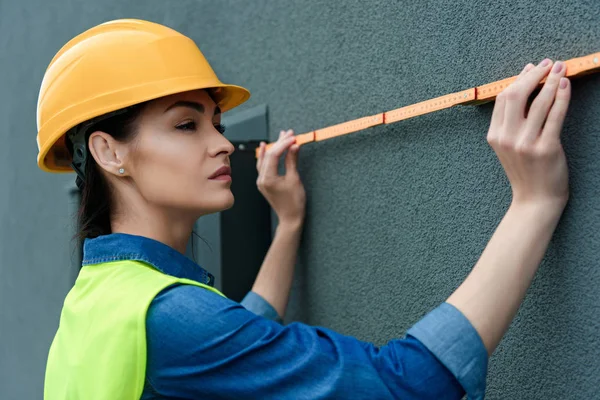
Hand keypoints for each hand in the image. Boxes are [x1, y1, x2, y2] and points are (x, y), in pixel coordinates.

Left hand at [256, 129, 305, 226]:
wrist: (290, 218)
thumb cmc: (294, 202)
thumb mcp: (294, 179)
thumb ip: (292, 161)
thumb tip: (294, 146)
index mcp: (268, 178)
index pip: (274, 155)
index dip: (284, 144)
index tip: (293, 137)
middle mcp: (261, 179)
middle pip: (269, 155)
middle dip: (280, 143)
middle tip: (290, 133)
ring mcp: (261, 181)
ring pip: (266, 159)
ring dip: (274, 147)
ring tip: (281, 135)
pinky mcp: (264, 182)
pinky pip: (263, 165)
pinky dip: (266, 156)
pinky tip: (266, 147)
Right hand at [487, 58, 570, 208]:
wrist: (535, 199)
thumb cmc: (526, 171)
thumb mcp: (509, 146)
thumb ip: (511, 121)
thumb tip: (522, 84)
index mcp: (494, 136)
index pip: (503, 99)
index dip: (519, 79)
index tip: (534, 67)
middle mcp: (507, 138)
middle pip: (516, 96)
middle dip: (534, 75)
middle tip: (549, 64)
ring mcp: (525, 144)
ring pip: (538, 103)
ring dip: (551, 81)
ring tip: (562, 69)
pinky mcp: (545, 148)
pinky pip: (555, 116)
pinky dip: (561, 97)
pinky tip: (566, 85)